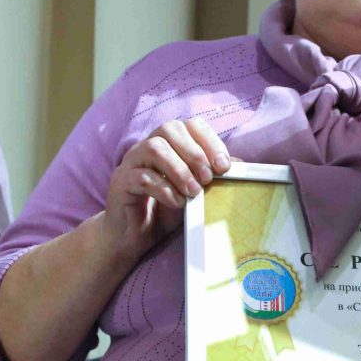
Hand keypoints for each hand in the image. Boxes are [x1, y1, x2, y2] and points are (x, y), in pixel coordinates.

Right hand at [103, 117, 231, 263]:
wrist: (133, 235)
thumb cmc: (166, 208)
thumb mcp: (196, 190)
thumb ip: (213, 174)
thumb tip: (239, 163)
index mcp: (170, 142)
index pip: (191, 125)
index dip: (210, 141)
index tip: (224, 166)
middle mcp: (148, 145)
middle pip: (170, 128)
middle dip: (195, 152)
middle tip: (208, 178)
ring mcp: (132, 161)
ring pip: (154, 148)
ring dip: (179, 169)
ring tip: (193, 191)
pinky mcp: (120, 182)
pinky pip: (141, 176)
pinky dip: (164, 189)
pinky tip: (177, 202)